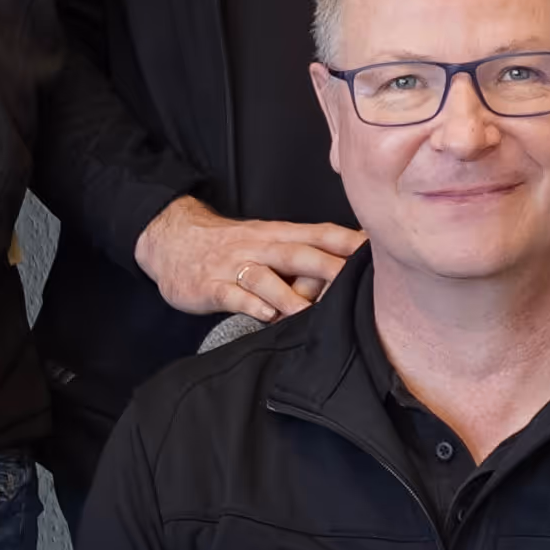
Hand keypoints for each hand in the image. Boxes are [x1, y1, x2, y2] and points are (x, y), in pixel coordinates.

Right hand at [140, 194, 360, 323]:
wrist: (171, 238)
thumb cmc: (228, 245)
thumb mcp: (266, 239)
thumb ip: (301, 250)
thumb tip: (349, 260)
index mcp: (276, 234)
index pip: (319, 234)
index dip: (348, 242)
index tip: (379, 251)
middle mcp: (258, 247)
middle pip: (297, 253)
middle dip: (328, 267)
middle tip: (357, 282)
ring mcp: (233, 266)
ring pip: (265, 277)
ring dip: (289, 294)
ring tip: (311, 311)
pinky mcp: (210, 286)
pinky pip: (232, 295)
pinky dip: (249, 304)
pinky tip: (265, 315)